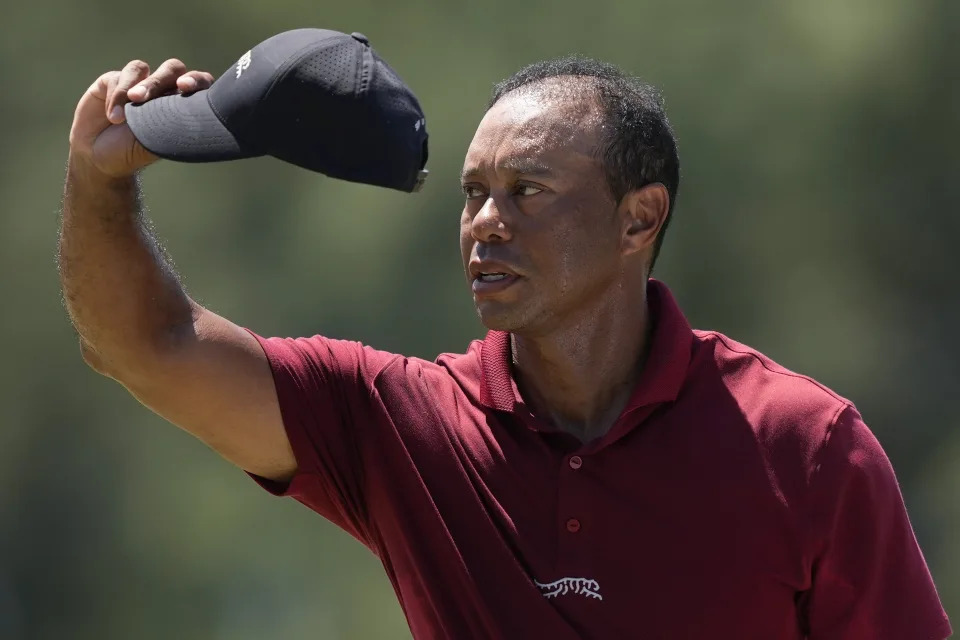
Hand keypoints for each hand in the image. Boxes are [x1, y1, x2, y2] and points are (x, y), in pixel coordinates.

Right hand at [68, 59, 214, 177]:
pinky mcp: (112, 81)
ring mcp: (137, 82)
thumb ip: (169, 126)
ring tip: (130, 107)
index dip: (196, 80)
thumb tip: (186, 115)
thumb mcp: (155, 144)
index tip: (185, 87)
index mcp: (181, 104)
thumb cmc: (133, 153)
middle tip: (145, 97)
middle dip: (160, 81)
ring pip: (142, 69)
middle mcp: (162, 89)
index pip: (199, 83)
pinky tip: (114, 118)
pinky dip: (116, 96)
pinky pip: (118, 78)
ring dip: (137, 87)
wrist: (98, 157)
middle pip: (172, 69)